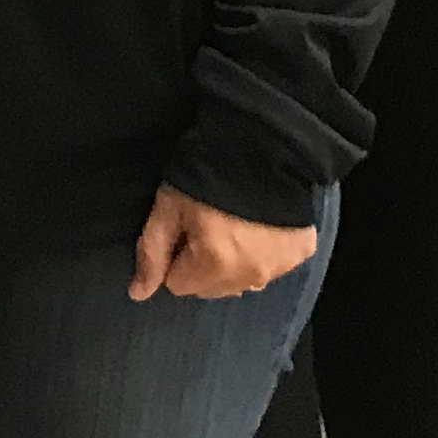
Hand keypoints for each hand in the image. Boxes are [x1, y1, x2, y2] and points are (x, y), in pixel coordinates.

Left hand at [131, 187, 318, 301]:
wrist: (263, 142)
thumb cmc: (206, 172)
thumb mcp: (168, 205)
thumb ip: (152, 253)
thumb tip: (138, 294)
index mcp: (215, 267)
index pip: (178, 284)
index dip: (174, 255)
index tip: (182, 227)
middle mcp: (251, 277)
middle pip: (211, 288)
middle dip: (202, 264)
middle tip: (206, 223)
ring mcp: (280, 267)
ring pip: (242, 281)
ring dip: (233, 263)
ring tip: (232, 223)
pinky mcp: (300, 253)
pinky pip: (272, 267)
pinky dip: (263, 253)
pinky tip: (259, 225)